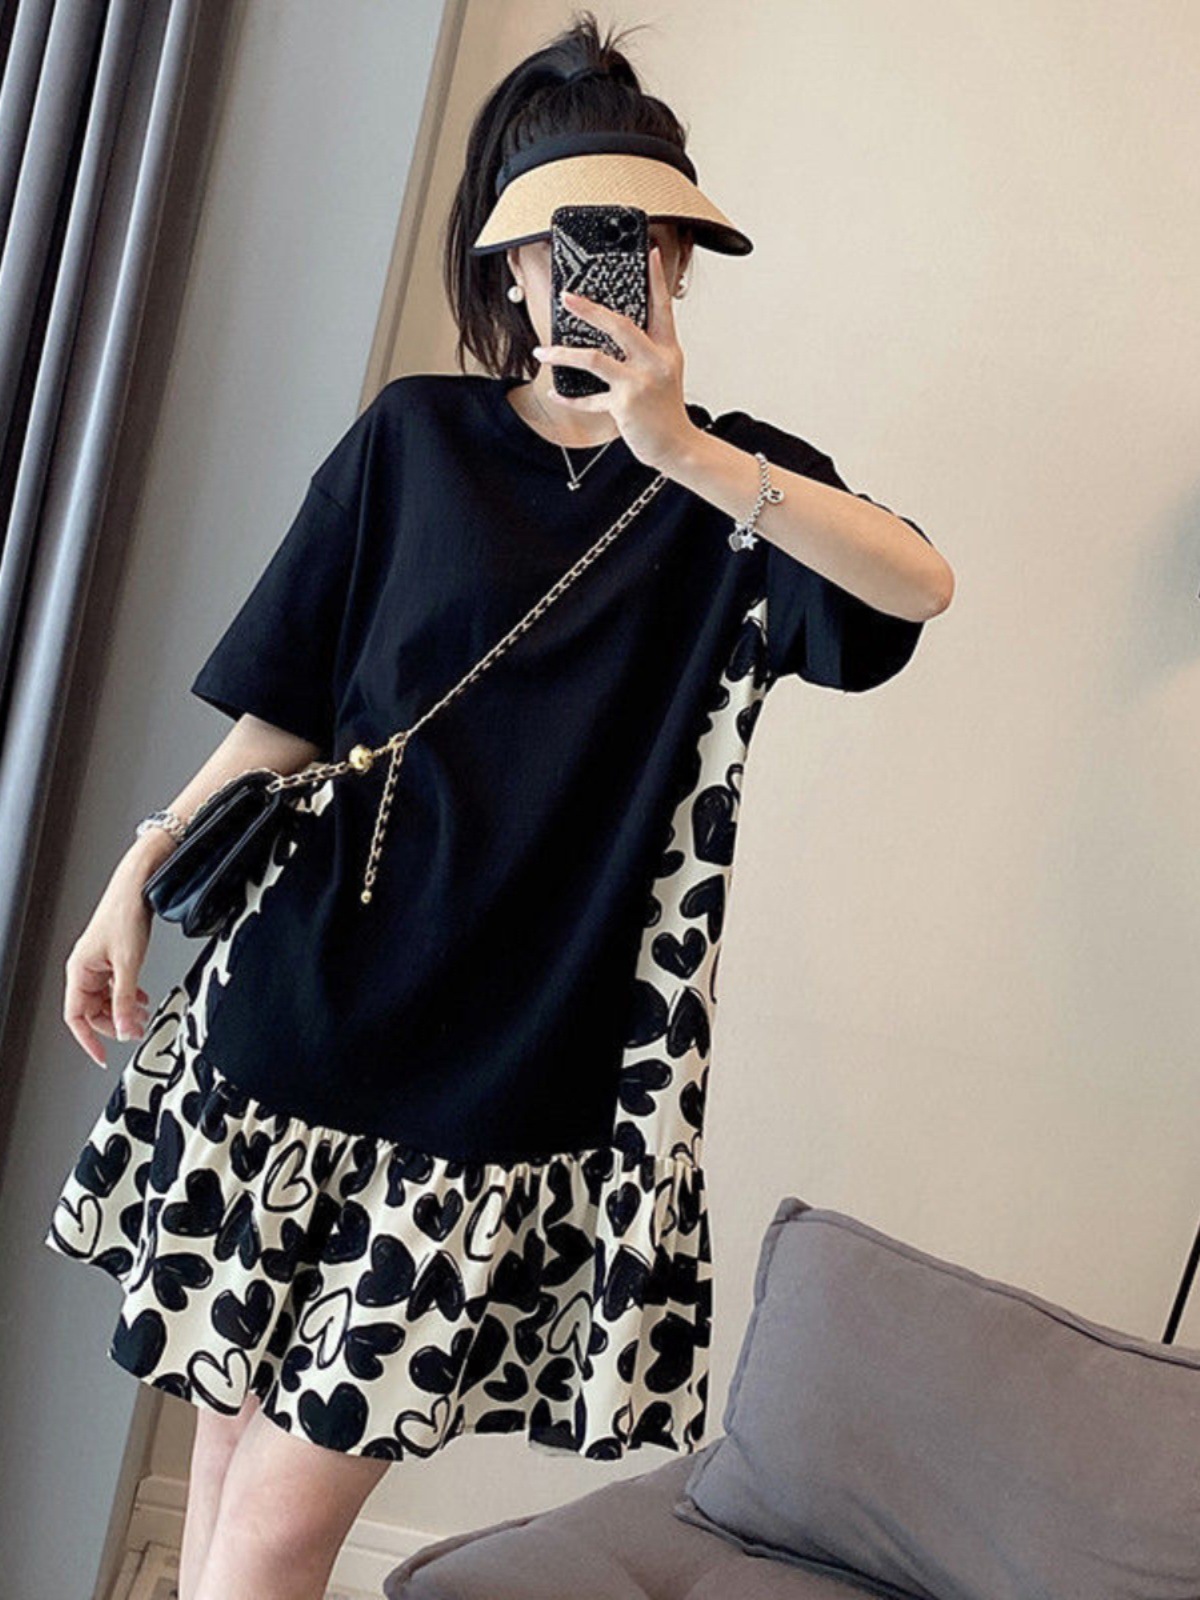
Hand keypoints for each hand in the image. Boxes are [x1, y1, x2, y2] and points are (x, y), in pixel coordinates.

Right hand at [63, 855, 155, 1065]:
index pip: (75, 1017)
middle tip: (135, 1030)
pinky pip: (114, 984)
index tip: (102, 1056)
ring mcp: (97, 962)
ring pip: (105, 998)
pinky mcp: (110, 956)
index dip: (88, 1039)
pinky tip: (142, 997)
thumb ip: (125, 999)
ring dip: (123, 1009)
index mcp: (79, 971)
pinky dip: (128, 994)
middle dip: (114, 1023)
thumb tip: (124, 1029)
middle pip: (92, 1010)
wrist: (138, 886)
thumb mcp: (129, 964)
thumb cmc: (126, 915)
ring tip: (143, 1014)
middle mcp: (84, 968)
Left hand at [532, 243, 700, 471]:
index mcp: (667, 350)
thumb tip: (614, 331)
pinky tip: (555, 393)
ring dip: (563, 354)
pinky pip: (590, 399)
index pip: (663, 307)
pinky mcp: (624, 405)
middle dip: (589, 309)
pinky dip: (570, 397)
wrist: (677, 446)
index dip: (656, 279)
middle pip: (619, 325)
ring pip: (594, 359)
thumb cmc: (667, 410)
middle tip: (567, 298)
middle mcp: (654, 362)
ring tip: (543, 352)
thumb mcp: (665, 372)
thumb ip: (646, 351)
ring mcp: (638, 383)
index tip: (649, 255)